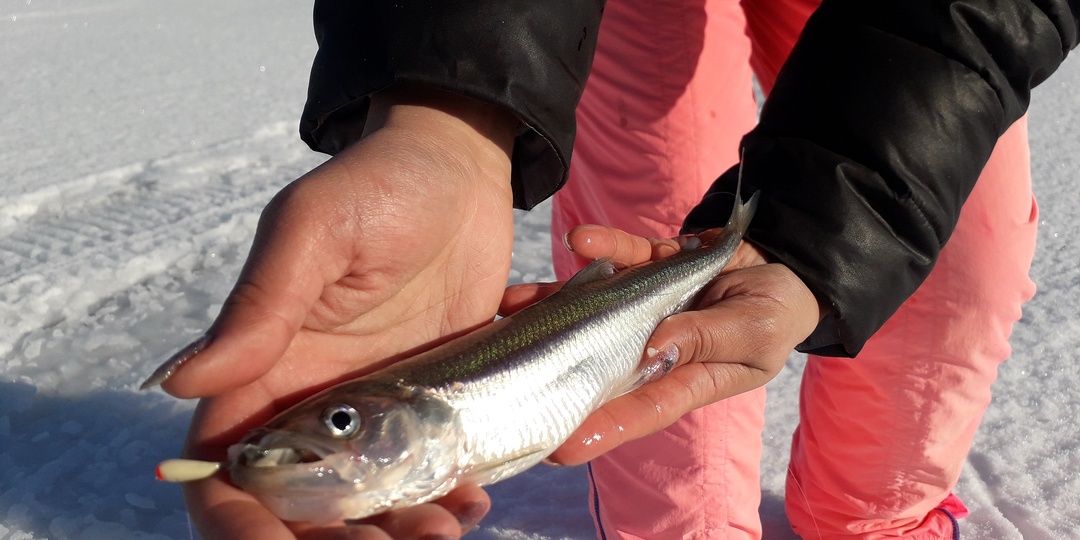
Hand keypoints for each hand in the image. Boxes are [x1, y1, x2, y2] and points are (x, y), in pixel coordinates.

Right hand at [155, 87, 516, 538]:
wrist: (462, 171)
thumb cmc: (381, 185)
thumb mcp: (314, 231)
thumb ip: (259, 307)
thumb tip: (182, 382)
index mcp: (267, 365)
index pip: (225, 463)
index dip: (236, 519)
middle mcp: (317, 400)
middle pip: (300, 502)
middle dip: (329, 537)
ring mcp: (379, 408)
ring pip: (368, 501)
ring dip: (392, 531)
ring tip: (438, 532)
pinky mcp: (433, 403)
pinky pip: (430, 471)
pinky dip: (443, 501)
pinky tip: (469, 504)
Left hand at [501, 225, 821, 464]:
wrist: (785, 262)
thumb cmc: (777, 313)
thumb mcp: (757, 332)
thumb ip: (709, 338)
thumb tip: (656, 346)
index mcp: (687, 377)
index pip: (639, 408)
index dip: (601, 428)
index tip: (560, 445)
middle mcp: (655, 345)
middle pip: (598, 360)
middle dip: (552, 365)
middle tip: (505, 371)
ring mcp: (646, 304)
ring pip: (593, 306)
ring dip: (553, 302)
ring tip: (514, 301)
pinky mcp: (648, 265)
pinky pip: (621, 255)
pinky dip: (603, 245)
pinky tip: (581, 239)